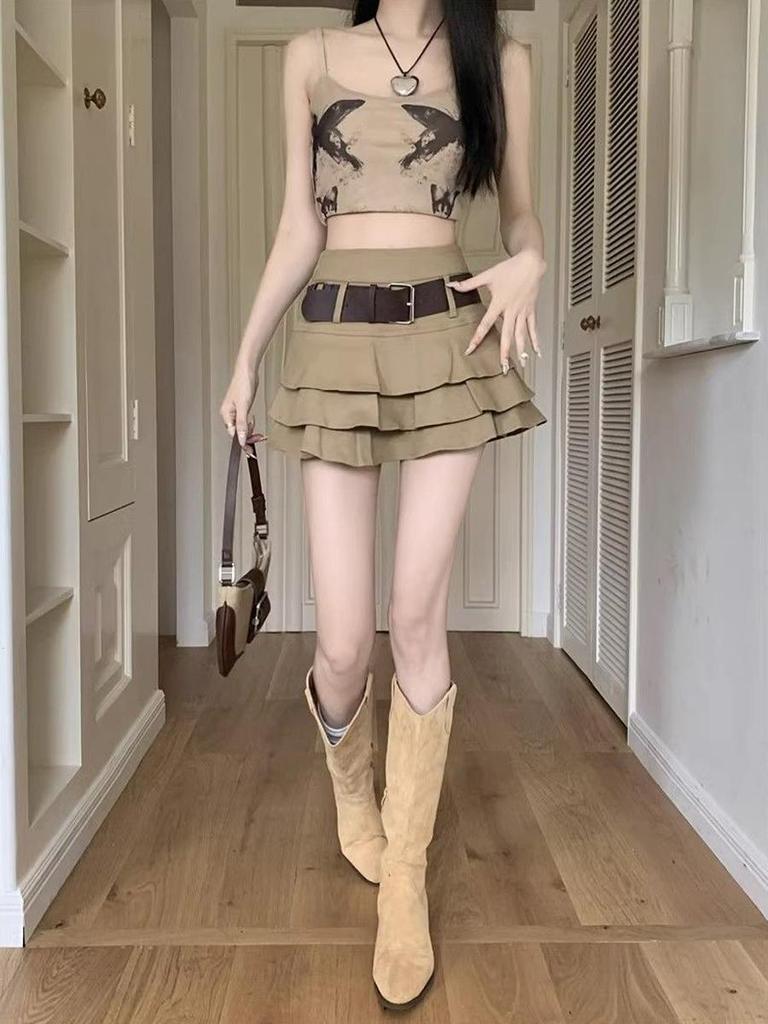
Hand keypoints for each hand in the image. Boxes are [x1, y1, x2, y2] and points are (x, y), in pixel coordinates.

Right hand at [219, 362, 265, 447]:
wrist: (248, 371)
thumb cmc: (243, 384)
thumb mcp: (243, 407)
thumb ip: (242, 425)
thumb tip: (241, 439)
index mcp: (226, 415)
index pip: (233, 435)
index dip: (243, 442)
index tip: (251, 450)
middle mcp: (229, 414)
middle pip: (237, 432)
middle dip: (248, 438)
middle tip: (259, 440)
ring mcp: (235, 411)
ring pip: (242, 428)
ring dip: (250, 432)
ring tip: (259, 434)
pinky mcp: (242, 408)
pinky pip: (245, 422)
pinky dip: (250, 425)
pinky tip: (254, 424)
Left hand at [448, 250, 545, 373]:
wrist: (530, 263)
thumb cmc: (510, 269)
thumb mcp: (487, 275)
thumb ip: (469, 284)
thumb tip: (452, 285)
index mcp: (499, 304)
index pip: (485, 325)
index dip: (477, 338)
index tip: (471, 350)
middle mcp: (512, 311)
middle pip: (507, 335)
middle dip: (505, 353)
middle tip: (503, 367)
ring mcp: (522, 312)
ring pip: (521, 335)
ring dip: (521, 351)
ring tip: (521, 365)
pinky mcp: (531, 311)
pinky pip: (533, 328)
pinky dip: (535, 341)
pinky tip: (537, 352)